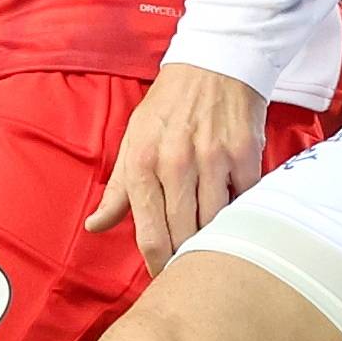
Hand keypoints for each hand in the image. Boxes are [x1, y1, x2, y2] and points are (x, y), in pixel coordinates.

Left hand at [90, 61, 270, 272]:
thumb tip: (95, 227)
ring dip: (214, 240)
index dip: (159, 265)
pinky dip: (240, 213)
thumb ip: (119, 190)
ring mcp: (213, 160)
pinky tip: (235, 215)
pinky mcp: (245, 155)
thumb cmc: (169, 107)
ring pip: (215, 223)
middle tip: (190, 269)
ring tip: (213, 249)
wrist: (214, 64)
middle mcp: (176, 163)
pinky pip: (244, 202)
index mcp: (143, 163)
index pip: (150, 235)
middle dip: (186, 258)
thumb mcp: (133, 141)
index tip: (164, 276)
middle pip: (184, 236)